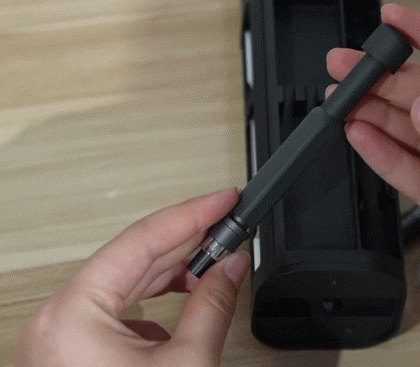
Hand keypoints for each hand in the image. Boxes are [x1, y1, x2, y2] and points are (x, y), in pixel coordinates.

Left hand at [15, 189, 249, 366]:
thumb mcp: (186, 365)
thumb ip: (212, 304)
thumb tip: (231, 265)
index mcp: (73, 316)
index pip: (143, 241)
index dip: (192, 215)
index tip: (224, 200)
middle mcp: (58, 319)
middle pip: (133, 257)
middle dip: (187, 240)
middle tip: (229, 223)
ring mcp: (62, 335)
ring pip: (126, 280)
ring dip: (174, 269)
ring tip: (216, 259)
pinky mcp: (73, 348)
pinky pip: (118, 305)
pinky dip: (155, 297)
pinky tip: (186, 296)